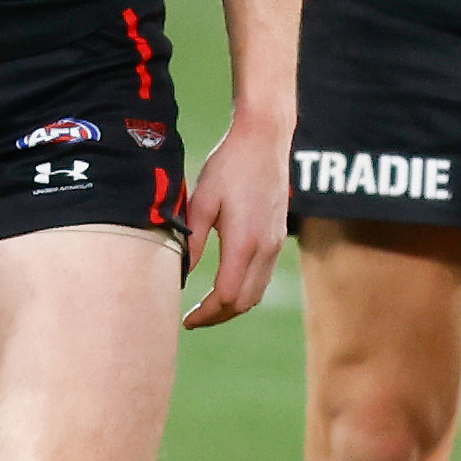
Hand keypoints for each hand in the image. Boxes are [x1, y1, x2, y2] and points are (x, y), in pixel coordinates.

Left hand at [178, 111, 290, 327]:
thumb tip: (182, 274)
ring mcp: (275, 243)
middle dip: (218, 317)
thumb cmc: (228, 166)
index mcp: (244, 242)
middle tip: (194, 319)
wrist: (264, 140)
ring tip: (208, 307)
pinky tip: (226, 284)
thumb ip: (193, 240)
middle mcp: (265, 248)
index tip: (187, 320)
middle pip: (245, 302)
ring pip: (257, 293)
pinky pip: (264, 277)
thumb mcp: (201, 201)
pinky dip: (245, 290)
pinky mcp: (278, 236)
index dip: (206, 314)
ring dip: (233, 306)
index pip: (227, 296)